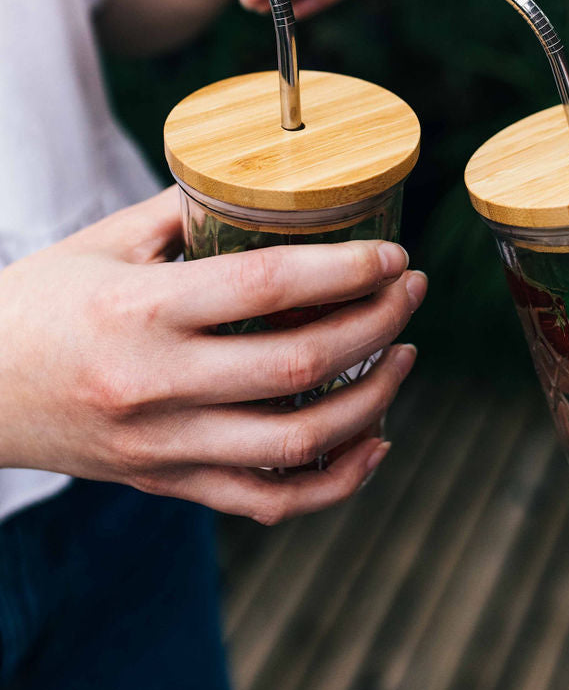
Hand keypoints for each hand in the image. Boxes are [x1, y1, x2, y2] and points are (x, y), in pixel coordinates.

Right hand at [0, 190, 426, 523]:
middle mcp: (157, 384)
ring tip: (404, 355)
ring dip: (371, 400)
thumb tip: (267, 189)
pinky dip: (333, 481)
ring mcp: (164, 445)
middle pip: (298, 363)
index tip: (392, 254)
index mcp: (142, 310)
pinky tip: (372, 443)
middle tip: (410, 292)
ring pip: (296, 442)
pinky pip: (266, 500)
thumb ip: (185, 213)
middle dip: (377, 324)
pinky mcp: (167, 483)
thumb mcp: (103, 243)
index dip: (346, 270)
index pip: (268, 287)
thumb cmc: (36, 305)